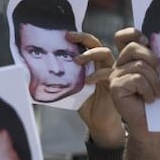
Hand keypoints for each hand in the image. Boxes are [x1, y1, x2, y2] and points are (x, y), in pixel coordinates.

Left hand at [66, 31, 124, 148]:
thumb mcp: (74, 88)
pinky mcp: (115, 84)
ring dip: (90, 54)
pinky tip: (87, 81)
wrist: (100, 124)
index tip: (66, 35)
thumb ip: (68, 78)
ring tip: (77, 60)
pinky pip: (108, 73)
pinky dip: (96, 74)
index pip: (90, 44)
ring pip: (105, 54)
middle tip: (69, 37)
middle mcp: (104, 65)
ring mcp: (111, 73)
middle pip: (97, 44)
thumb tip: (45, 72)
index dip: (80, 37)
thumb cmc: (88, 106)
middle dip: (84, 38)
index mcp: (95, 64)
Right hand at [109, 28, 159, 133]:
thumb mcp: (156, 73)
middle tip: (159, 78)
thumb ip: (152, 57)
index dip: (134, 34)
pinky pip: (137, 79)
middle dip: (153, 61)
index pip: (124, 36)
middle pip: (134, 48)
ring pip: (140, 66)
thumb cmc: (156, 98)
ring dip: (154, 82)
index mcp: (128, 60)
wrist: (150, 123)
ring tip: (156, 94)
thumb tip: (153, 41)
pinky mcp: (114, 86)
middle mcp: (118, 66)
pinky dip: (148, 90)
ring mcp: (115, 76)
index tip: (148, 42)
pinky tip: (147, 99)